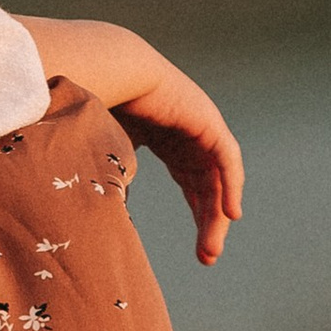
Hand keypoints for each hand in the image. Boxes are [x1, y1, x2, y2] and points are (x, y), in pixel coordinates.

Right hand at [115, 52, 244, 264]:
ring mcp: (202, 127)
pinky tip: (231, 214)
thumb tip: (104, 211)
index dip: (198, 215)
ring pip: (218, 179)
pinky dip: (230, 186)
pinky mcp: (208, 122)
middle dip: (208, 223)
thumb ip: (113, 177)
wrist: (110, 72)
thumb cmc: (98, 105)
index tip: (199, 251)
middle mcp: (190, 134)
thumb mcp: (107, 150)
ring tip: (212, 248)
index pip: (191, 183)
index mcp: (168, 138)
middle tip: (207, 258)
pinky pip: (227, 160)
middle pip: (208, 186)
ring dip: (217, 215)